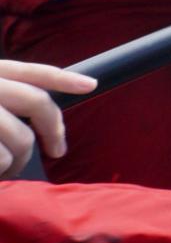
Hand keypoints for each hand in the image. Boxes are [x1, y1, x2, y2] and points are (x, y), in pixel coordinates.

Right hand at [0, 60, 96, 179]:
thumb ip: (10, 100)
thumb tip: (47, 121)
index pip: (33, 72)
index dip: (64, 78)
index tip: (91, 85)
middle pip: (37, 103)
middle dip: (54, 130)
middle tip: (58, 151)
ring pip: (23, 137)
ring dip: (20, 160)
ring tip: (8, 168)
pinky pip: (3, 158)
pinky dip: (3, 170)